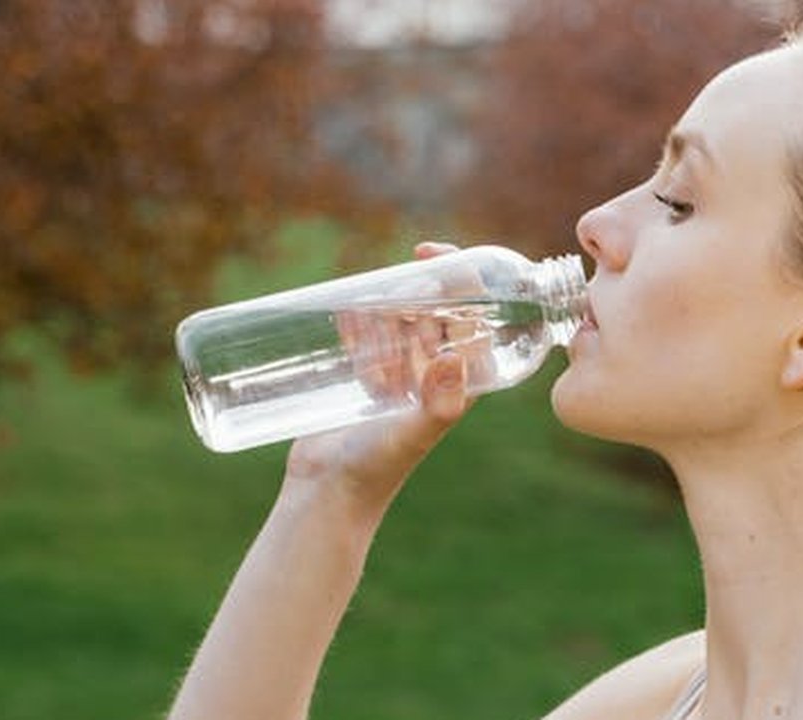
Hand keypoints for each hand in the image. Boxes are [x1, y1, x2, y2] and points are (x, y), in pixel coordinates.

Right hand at [283, 243, 474, 518]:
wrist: (329, 494)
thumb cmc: (377, 469)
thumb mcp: (411, 434)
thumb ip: (437, 404)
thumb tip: (453, 357)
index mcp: (461, 380)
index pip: (473, 315)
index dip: (460, 278)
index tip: (430, 254)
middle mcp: (435, 374)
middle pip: (435, 310)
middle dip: (415, 291)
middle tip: (390, 290)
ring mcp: (400, 375)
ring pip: (399, 320)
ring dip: (385, 307)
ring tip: (364, 321)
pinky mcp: (365, 378)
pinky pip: (368, 336)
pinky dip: (358, 321)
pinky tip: (343, 315)